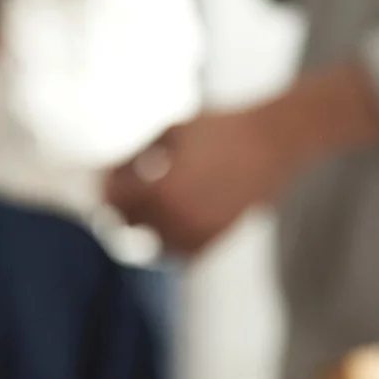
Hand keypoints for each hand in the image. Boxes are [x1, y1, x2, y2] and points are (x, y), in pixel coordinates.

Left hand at [105, 106, 297, 256]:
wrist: (272, 141)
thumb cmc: (220, 127)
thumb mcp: (171, 131)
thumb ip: (137, 153)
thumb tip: (110, 171)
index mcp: (162, 188)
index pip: (114, 200)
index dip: (107, 186)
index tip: (107, 175)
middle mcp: (179, 217)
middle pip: (130, 224)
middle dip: (122, 206)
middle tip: (123, 188)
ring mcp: (199, 231)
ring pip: (154, 244)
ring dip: (146, 225)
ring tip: (149, 202)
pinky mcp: (218, 237)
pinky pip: (181, 252)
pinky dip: (172, 240)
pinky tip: (173, 218)